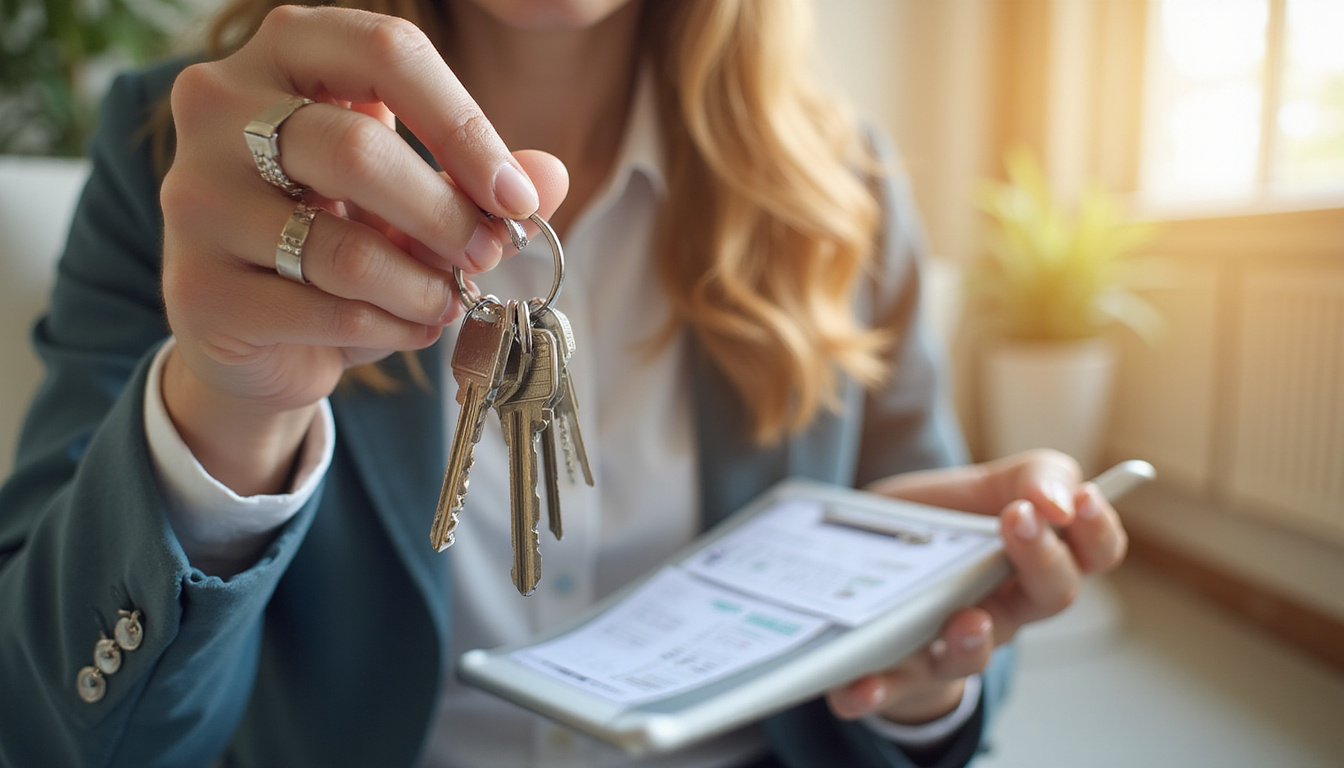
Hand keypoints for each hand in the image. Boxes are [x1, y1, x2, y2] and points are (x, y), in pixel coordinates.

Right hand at [157, 7, 567, 491]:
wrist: (258, 334)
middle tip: (490, 255)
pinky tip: (407, 328)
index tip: (516, 197)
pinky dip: (389, 328)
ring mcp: (194, 197)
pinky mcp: (196, 287)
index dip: (465, 126)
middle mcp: (219, 108)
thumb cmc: (342, 237)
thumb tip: (550, 176)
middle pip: (357, 150)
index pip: (386, 54)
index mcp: (284, 53)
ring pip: (343, 249)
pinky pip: (322, 311)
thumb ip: (480, 183)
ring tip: (448, 300)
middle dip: (446, 216)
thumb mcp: (417, 199)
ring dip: (423, 288)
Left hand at [825, 450, 1128, 724]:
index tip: (1082, 499)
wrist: (867, 558)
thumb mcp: (985, 484)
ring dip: (972, 642)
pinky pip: (892, 689)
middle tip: (1018, 521)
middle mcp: (1004, 611)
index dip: (1098, 531)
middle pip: (1049, 597)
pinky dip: (878, 691)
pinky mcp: (899, 670)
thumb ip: (1035, 477)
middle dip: (1041, 560)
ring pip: (976, 656)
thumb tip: (1059, 500)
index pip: (1093, 554)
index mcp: (1032, 564)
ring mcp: (952, 644)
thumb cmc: (941, 522)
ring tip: (964, 620)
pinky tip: (861, 685)